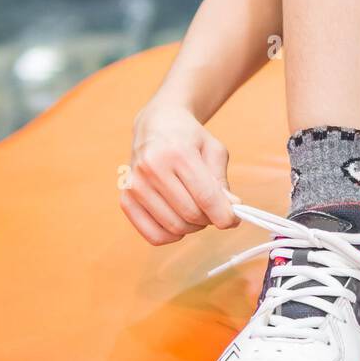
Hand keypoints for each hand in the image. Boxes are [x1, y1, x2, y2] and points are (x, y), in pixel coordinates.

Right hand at [121, 103, 240, 243]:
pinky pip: (153, 235)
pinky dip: (172, 235)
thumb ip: (222, 181)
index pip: (206, 196)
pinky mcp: (126, 199)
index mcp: (177, 152)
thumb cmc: (189, 138)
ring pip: (174, 227)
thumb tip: (230, 212)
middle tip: (214, 210)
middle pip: (190, 214)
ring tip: (196, 210)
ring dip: (192, 227)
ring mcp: (135, 185)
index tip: (233, 220)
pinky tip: (178, 219)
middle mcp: (152, 168)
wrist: (156, 125)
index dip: (224, 215)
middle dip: (209, 219)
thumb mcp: (214, 150)